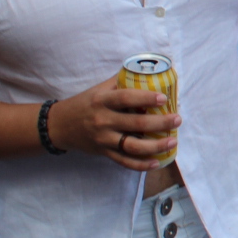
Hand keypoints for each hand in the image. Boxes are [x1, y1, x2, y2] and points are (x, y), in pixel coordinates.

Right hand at [47, 78, 181, 170]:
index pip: (126, 98)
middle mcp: (103, 120)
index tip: (163, 98)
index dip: (146, 98)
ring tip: (172, 141)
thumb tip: (148, 72)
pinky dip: (141, 165)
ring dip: (156, 146)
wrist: (60, 125)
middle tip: (177, 119)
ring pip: (133, 146)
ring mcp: (103, 139)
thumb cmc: (86, 103)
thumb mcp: (99, 89)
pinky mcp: (104, 153)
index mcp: (102, 100)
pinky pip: (124, 161)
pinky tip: (156, 162)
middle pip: (136, 123)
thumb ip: (121, 83)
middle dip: (160, 122)